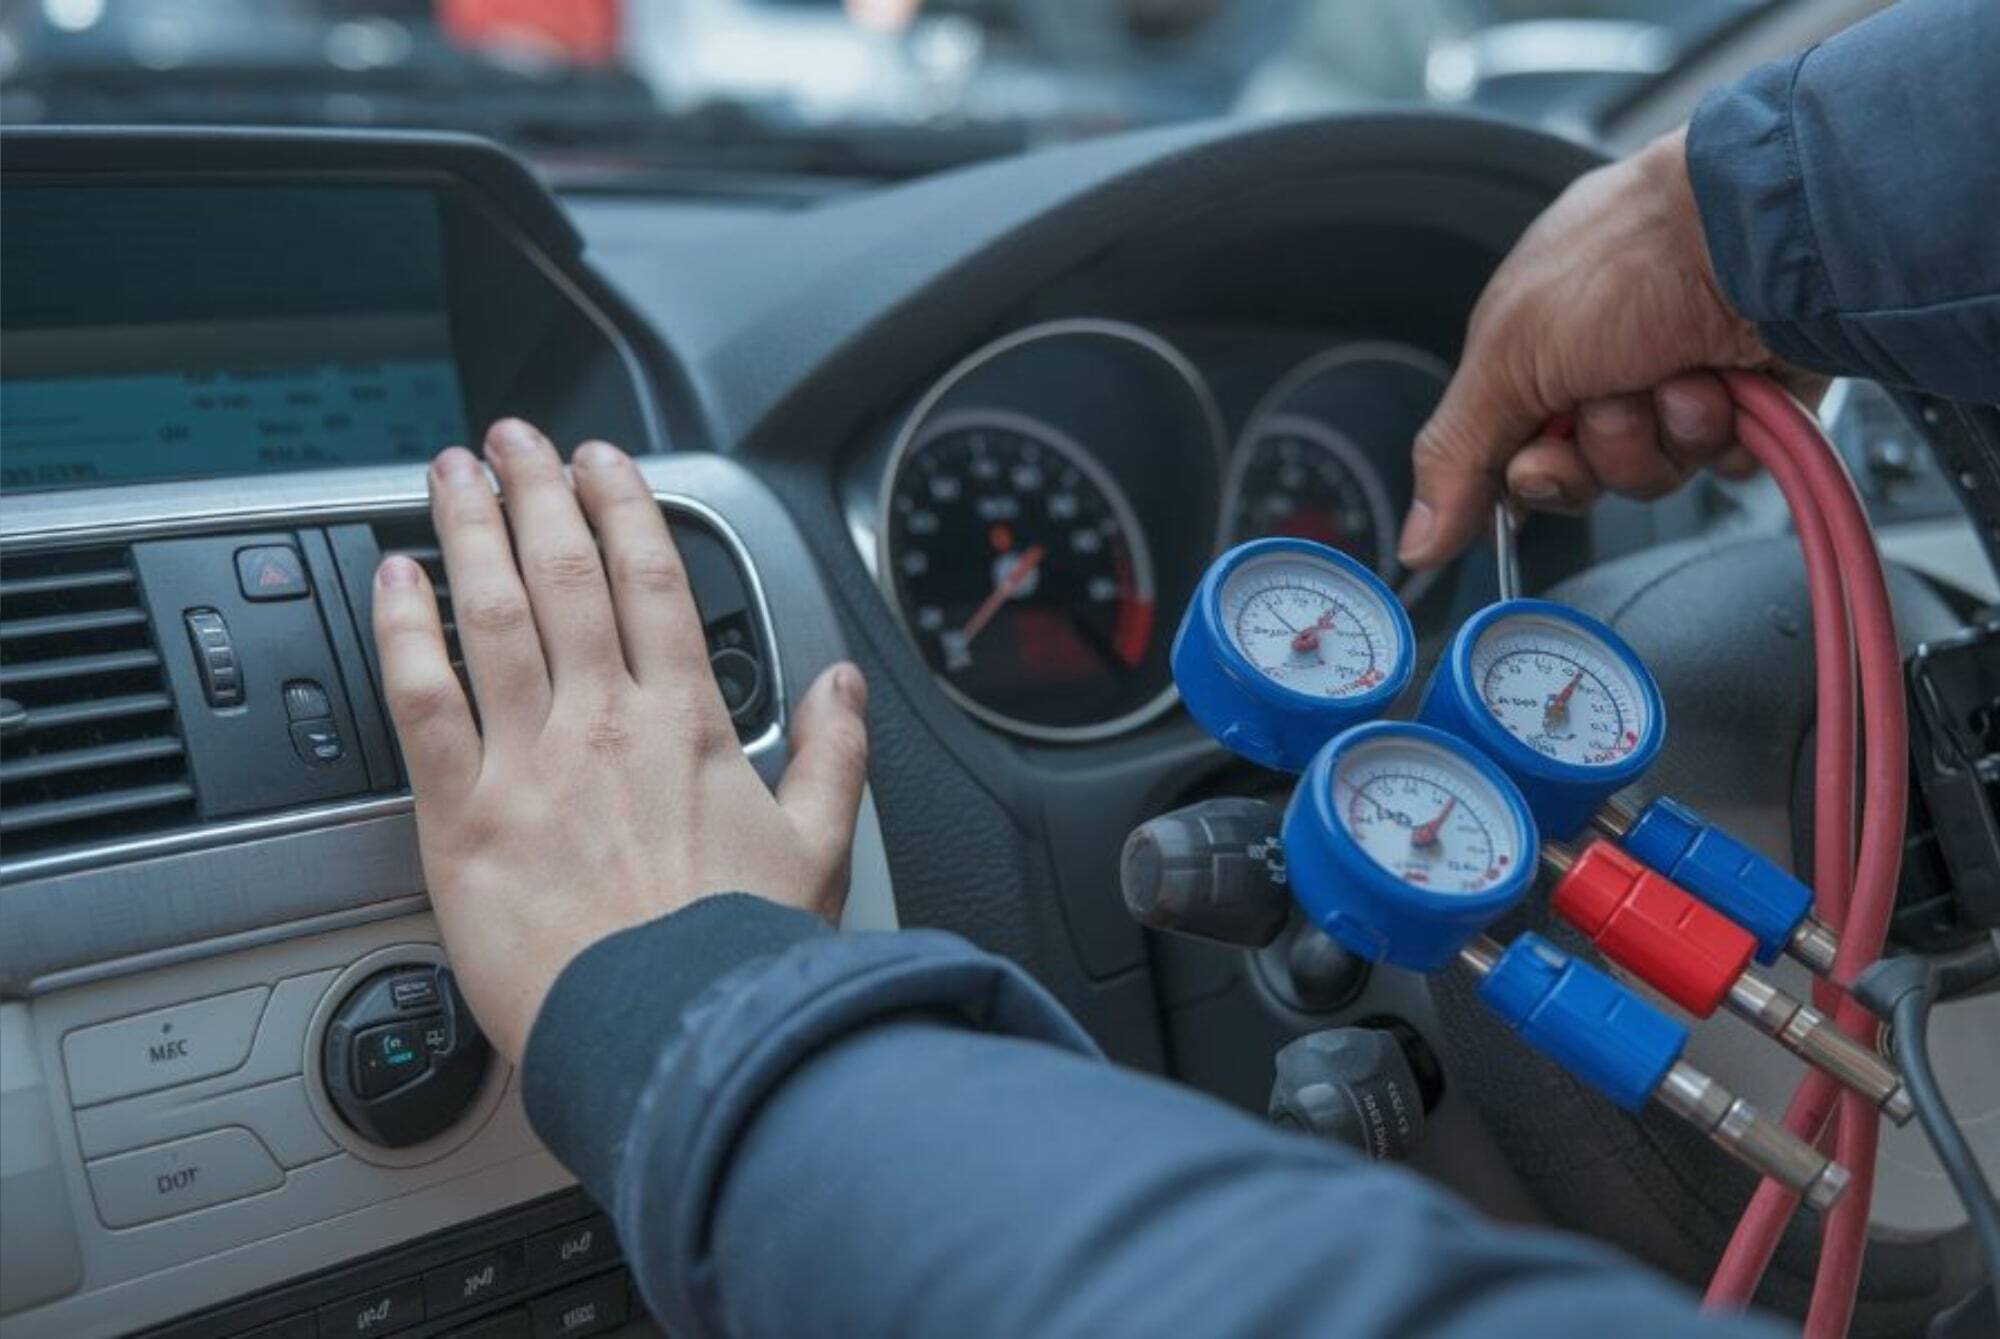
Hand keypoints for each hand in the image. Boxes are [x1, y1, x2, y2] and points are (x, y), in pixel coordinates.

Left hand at [373, 420, 869, 1062]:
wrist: (675, 1041)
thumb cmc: (739, 959)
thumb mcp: (819, 849)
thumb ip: (834, 753)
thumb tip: (845, 685)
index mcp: (688, 726)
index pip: (654, 582)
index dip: (625, 507)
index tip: (603, 463)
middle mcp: (606, 725)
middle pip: (567, 575)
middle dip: (538, 493)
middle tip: (515, 439)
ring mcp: (531, 765)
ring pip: (493, 615)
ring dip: (471, 531)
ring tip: (452, 472)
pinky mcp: (464, 820)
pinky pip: (422, 703)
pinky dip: (402, 632)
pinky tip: (392, 578)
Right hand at [1399, 126, 1824, 568]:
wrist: (1756, 231)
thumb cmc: (1626, 258)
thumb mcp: (1506, 357)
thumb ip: (1455, 454)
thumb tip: (1418, 545)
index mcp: (1538, 345)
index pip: (1518, 454)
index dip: (1532, 475)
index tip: (1540, 461)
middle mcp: (1607, 363)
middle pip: (1589, 474)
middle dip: (1604, 450)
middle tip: (1615, 401)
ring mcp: (1681, 380)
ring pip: (1660, 472)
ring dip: (1668, 431)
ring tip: (1682, 373)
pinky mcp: (1753, 399)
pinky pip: (1726, 465)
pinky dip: (1726, 431)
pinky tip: (1730, 380)